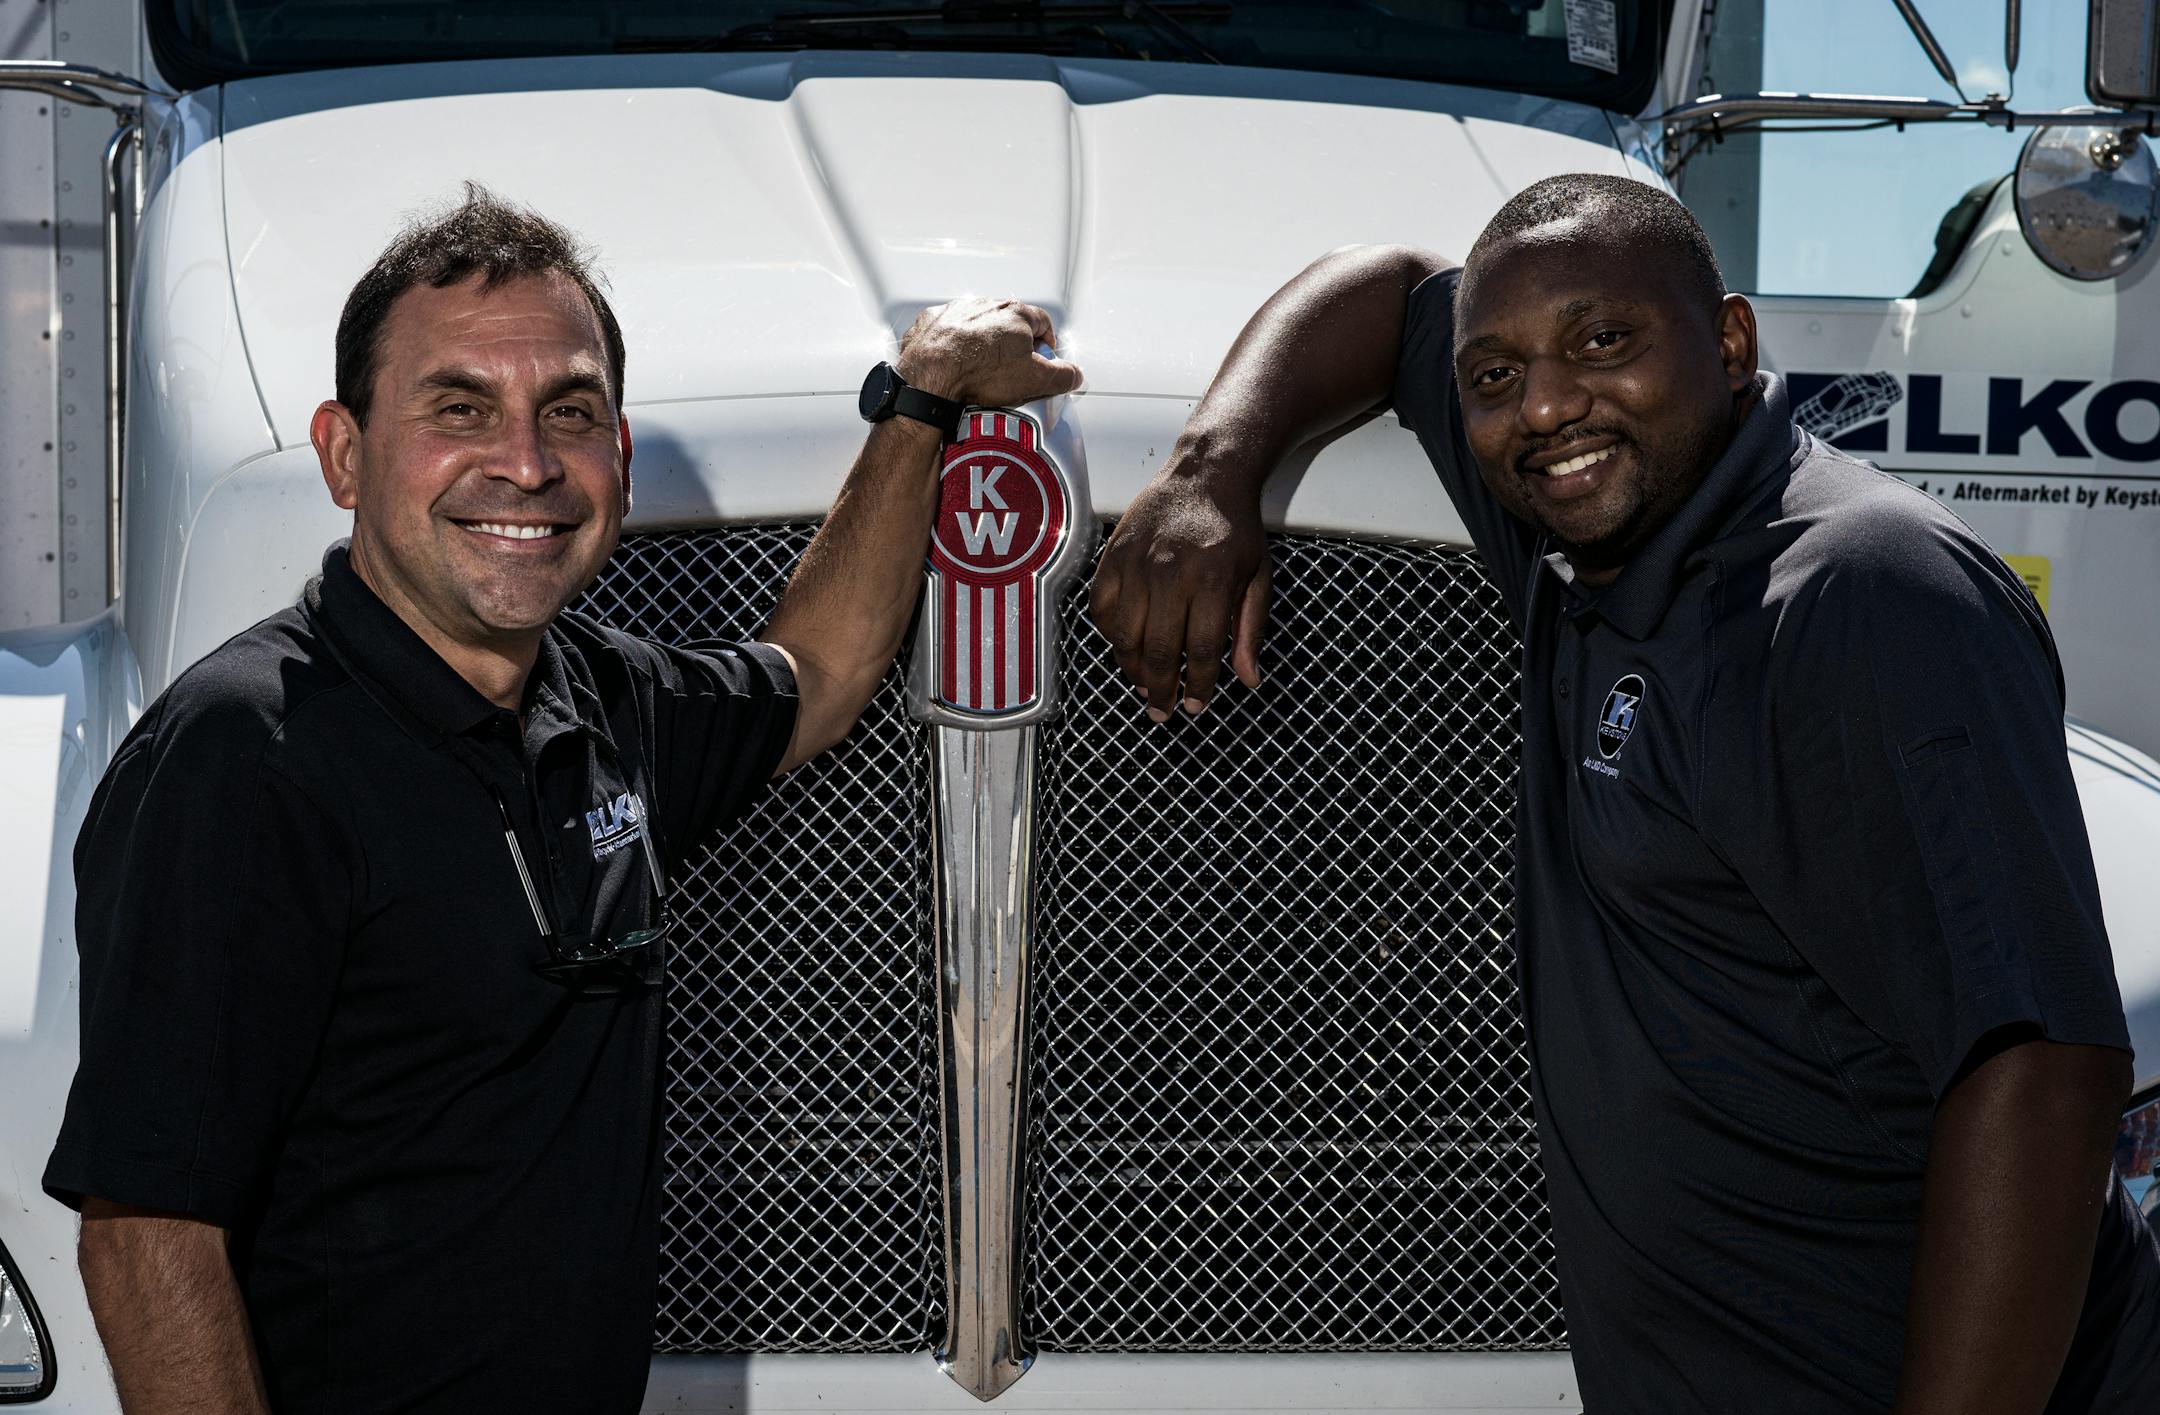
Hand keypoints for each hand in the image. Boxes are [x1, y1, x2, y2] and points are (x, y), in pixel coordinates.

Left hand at [895, 298, 1082, 406]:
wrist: (929, 376)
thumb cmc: (979, 373)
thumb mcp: (1034, 379)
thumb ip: (1061, 375)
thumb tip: (1074, 374)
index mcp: (1015, 313)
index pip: (1042, 322)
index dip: (1047, 342)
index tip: (1045, 357)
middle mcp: (985, 304)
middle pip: (1009, 322)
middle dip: (1014, 343)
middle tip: (1014, 369)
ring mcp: (955, 310)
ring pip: (977, 324)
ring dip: (982, 342)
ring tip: (980, 370)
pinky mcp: (932, 322)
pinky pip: (948, 330)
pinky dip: (953, 344)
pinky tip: (954, 363)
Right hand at [1089, 441, 1270, 720]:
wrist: (1205, 473)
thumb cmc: (1236, 528)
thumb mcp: (1258, 576)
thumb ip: (1250, 629)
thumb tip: (1248, 680)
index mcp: (1211, 580)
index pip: (1203, 651)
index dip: (1200, 686)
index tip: (1196, 706)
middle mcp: (1169, 574)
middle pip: (1159, 651)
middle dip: (1161, 690)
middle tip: (1163, 711)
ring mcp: (1136, 564)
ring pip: (1124, 636)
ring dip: (1132, 670)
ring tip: (1144, 685)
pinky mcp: (1113, 556)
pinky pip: (1100, 608)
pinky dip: (1108, 634)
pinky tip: (1124, 645)